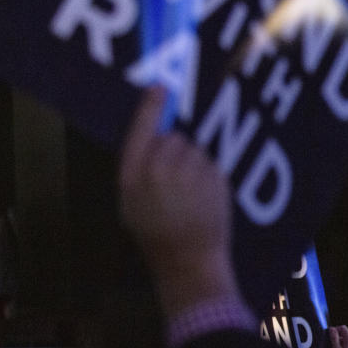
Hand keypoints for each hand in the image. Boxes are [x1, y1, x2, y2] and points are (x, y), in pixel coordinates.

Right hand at [118, 88, 237, 314]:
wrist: (188, 260)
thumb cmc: (156, 235)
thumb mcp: (132, 204)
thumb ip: (139, 169)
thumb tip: (157, 137)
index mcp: (133, 176)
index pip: (141, 131)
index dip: (150, 108)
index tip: (160, 87)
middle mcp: (160, 169)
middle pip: (174, 138)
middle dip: (176, 153)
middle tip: (176, 182)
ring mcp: (190, 173)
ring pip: (196, 150)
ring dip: (195, 165)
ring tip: (190, 196)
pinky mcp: (215, 177)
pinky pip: (213, 165)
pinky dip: (210, 177)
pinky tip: (203, 199)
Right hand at [329, 325, 347, 347]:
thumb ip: (334, 339)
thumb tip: (332, 329)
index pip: (343, 328)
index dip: (334, 330)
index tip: (328, 336)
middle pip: (343, 333)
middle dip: (334, 337)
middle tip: (328, 344)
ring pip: (343, 340)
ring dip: (336, 343)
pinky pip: (344, 346)